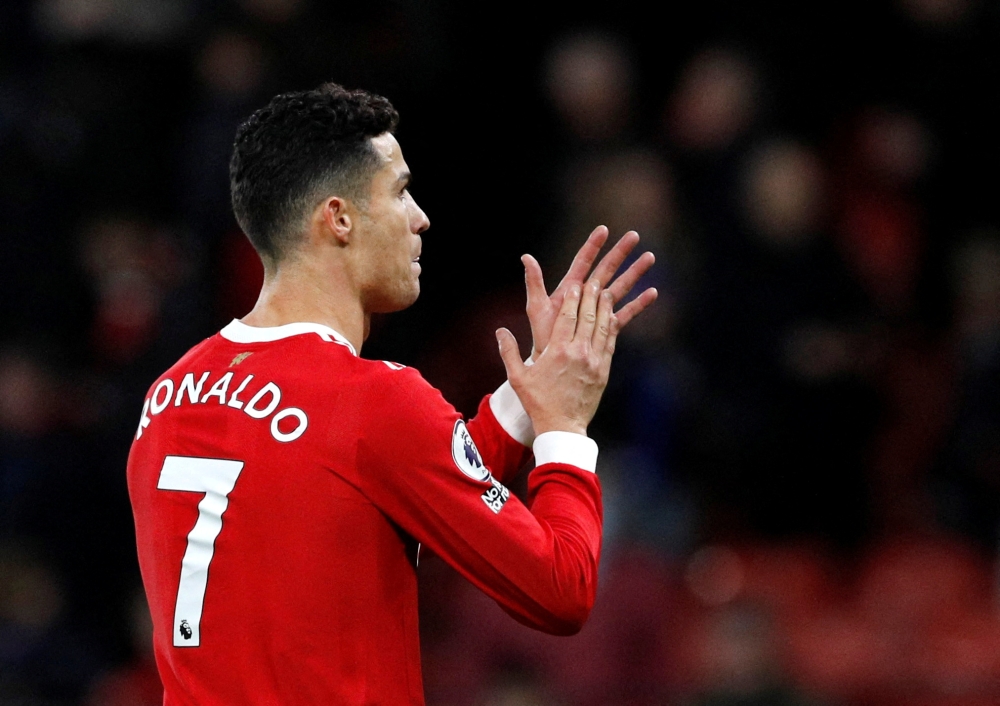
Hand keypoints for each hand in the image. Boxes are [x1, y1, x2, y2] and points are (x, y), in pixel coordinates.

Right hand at [496, 278, 617, 435]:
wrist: (562, 427)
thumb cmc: (538, 403)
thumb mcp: (517, 378)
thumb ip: (508, 352)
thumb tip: (500, 331)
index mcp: (557, 351)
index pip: (568, 316)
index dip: (573, 298)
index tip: (576, 284)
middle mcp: (578, 353)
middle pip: (587, 317)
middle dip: (590, 297)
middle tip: (593, 281)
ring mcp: (593, 362)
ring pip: (602, 327)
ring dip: (604, 308)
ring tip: (605, 292)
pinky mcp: (603, 371)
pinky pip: (610, 344)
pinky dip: (611, 328)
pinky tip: (612, 318)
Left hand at [524, 225, 657, 359]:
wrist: (552, 362)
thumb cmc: (542, 335)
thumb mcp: (537, 307)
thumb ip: (534, 283)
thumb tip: (526, 256)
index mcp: (570, 288)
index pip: (583, 261)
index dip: (593, 246)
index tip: (604, 229)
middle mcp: (586, 296)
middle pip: (606, 269)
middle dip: (620, 253)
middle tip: (634, 235)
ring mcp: (598, 310)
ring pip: (620, 287)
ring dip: (635, 273)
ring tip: (650, 257)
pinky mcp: (607, 326)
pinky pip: (625, 313)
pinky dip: (639, 304)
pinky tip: (653, 293)